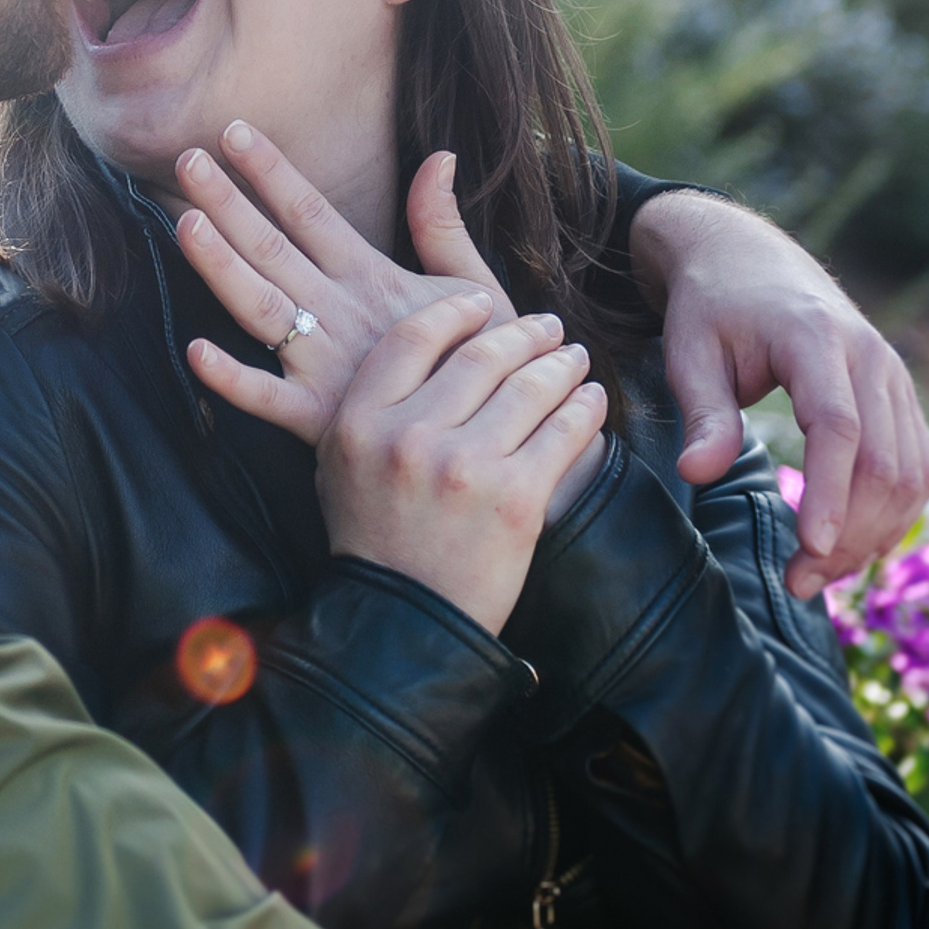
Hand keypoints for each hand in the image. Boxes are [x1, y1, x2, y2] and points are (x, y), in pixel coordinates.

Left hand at [173, 128, 604, 525]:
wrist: (503, 441)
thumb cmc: (485, 361)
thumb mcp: (472, 286)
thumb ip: (442, 225)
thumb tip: (438, 157)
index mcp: (373, 279)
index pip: (312, 213)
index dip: (271, 173)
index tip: (233, 131)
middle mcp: (343, 314)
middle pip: (275, 250)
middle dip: (229, 203)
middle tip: (186, 160)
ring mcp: (327, 365)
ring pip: (263, 309)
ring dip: (222, 267)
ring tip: (185, 223)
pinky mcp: (319, 419)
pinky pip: (268, 398)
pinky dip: (231, 380)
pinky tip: (194, 351)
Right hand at [313, 296, 609, 635]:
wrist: (402, 623)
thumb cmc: (371, 541)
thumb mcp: (338, 465)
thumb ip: (369, 405)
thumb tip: (423, 347)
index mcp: (360, 421)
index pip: (414, 337)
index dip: (456, 311)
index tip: (484, 305)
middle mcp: (409, 436)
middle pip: (481, 356)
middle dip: (524, 332)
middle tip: (547, 325)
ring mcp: (465, 466)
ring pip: (529, 387)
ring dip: (561, 363)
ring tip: (574, 357)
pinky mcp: (516, 498)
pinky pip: (562, 433)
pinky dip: (584, 409)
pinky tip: (591, 399)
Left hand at [632, 195, 928, 597]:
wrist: (748, 257)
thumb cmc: (712, 307)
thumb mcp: (690, 353)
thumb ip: (704, 414)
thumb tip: (697, 475)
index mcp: (817, 339)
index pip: (840, 428)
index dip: (830, 494)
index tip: (809, 548)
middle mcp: (872, 358)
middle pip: (884, 463)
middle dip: (849, 533)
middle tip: (799, 583)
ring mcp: (895, 377)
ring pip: (912, 473)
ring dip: (875, 533)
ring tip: (818, 575)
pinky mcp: (900, 396)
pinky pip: (917, 465)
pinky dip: (893, 513)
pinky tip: (851, 545)